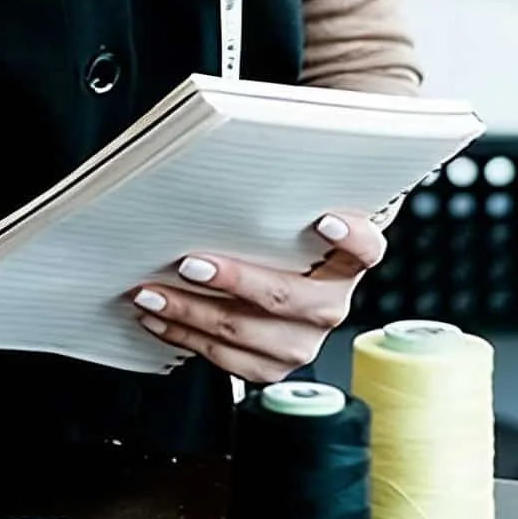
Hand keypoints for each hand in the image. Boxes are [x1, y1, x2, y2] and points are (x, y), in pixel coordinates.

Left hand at [125, 212, 387, 385]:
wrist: (274, 293)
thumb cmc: (276, 244)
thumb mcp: (284, 219)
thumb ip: (275, 200)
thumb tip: (233, 153)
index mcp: (345, 264)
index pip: (367, 249)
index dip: (352, 237)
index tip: (325, 220)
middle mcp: (329, 305)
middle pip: (286, 296)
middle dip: (232, 281)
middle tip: (190, 264)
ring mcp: (302, 340)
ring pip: (245, 331)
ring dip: (190, 312)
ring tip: (150, 292)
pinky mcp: (272, 366)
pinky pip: (225, 359)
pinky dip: (184, 335)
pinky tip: (157, 317)